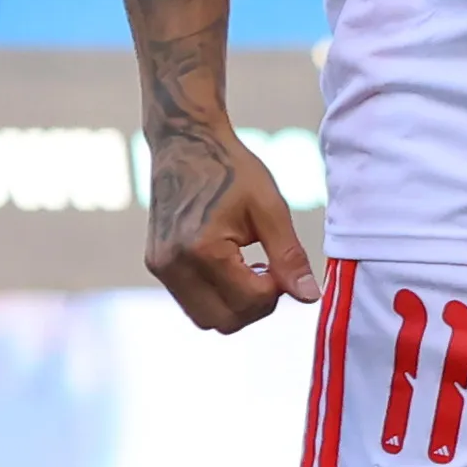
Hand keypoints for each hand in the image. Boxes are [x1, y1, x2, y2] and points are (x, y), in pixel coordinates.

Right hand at [141, 126, 316, 331]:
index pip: (249, 301)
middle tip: (271, 271)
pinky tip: (235, 265)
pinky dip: (218, 295)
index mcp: (202, 250)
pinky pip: (192, 301)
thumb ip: (289, 257)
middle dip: (256, 306)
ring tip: (253, 267)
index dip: (277, 291)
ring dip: (236, 304)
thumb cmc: (233, 171)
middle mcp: (173, 265)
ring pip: (205, 317)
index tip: (284, 266)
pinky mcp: (156, 264)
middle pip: (223, 321)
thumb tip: (310, 298)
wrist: (187, 145)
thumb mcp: (271, 209)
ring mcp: (160, 267)